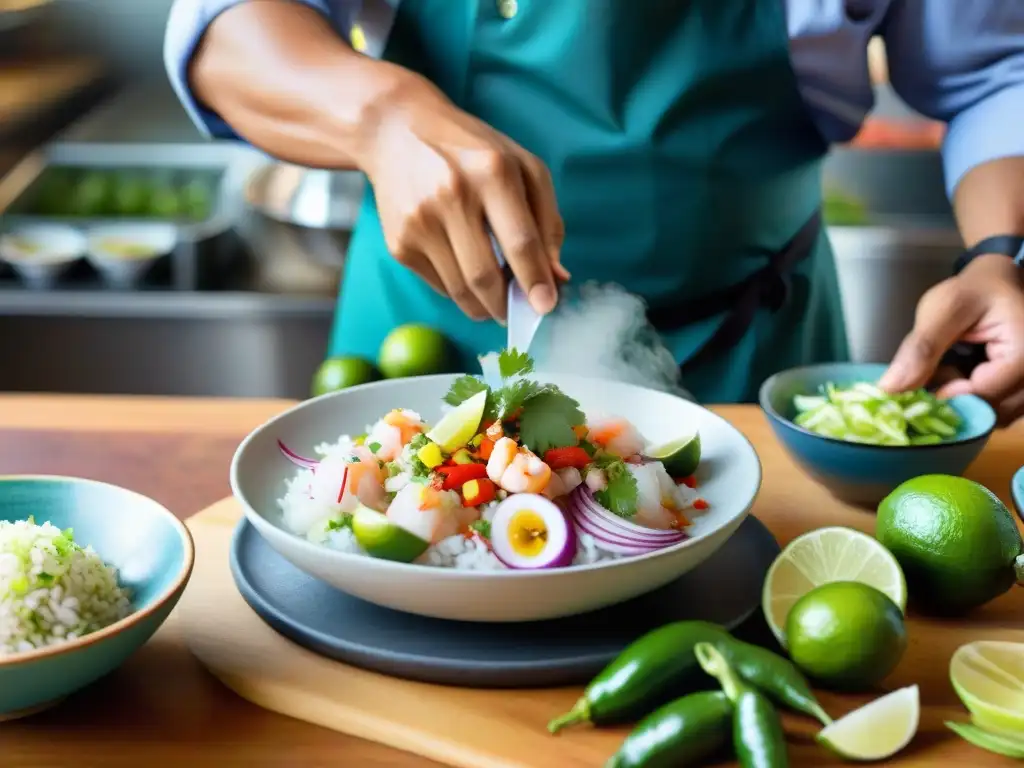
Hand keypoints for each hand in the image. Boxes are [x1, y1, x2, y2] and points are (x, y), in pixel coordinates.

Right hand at [360, 71, 567, 321]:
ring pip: (460, 290)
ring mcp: (420, 222)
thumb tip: (556, 276)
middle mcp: (453, 196)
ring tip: (496, 300)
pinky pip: (438, 285)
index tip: (547, 306)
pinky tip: (465, 271)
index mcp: (492, 172)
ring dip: (485, 307)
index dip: (536, 280)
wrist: (396, 131)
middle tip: (519, 310)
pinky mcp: (399, 242)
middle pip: (486, 276)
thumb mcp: (521, 167)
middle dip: (507, 305)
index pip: (520, 241)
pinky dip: (459, 291)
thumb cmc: (471, 152)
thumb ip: (546, 220)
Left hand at [879, 255, 1023, 424]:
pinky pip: (997, 409)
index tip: (922, 383)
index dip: (946, 395)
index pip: (983, 396)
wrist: (1000, 283)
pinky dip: (973, 398)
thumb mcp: (944, 308)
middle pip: (990, 411)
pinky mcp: (1022, 390)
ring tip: (950, 369)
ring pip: (993, 415)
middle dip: (955, 398)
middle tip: (936, 372)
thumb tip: (891, 388)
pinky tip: (961, 376)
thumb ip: (921, 348)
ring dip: (964, 400)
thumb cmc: (976, 290)